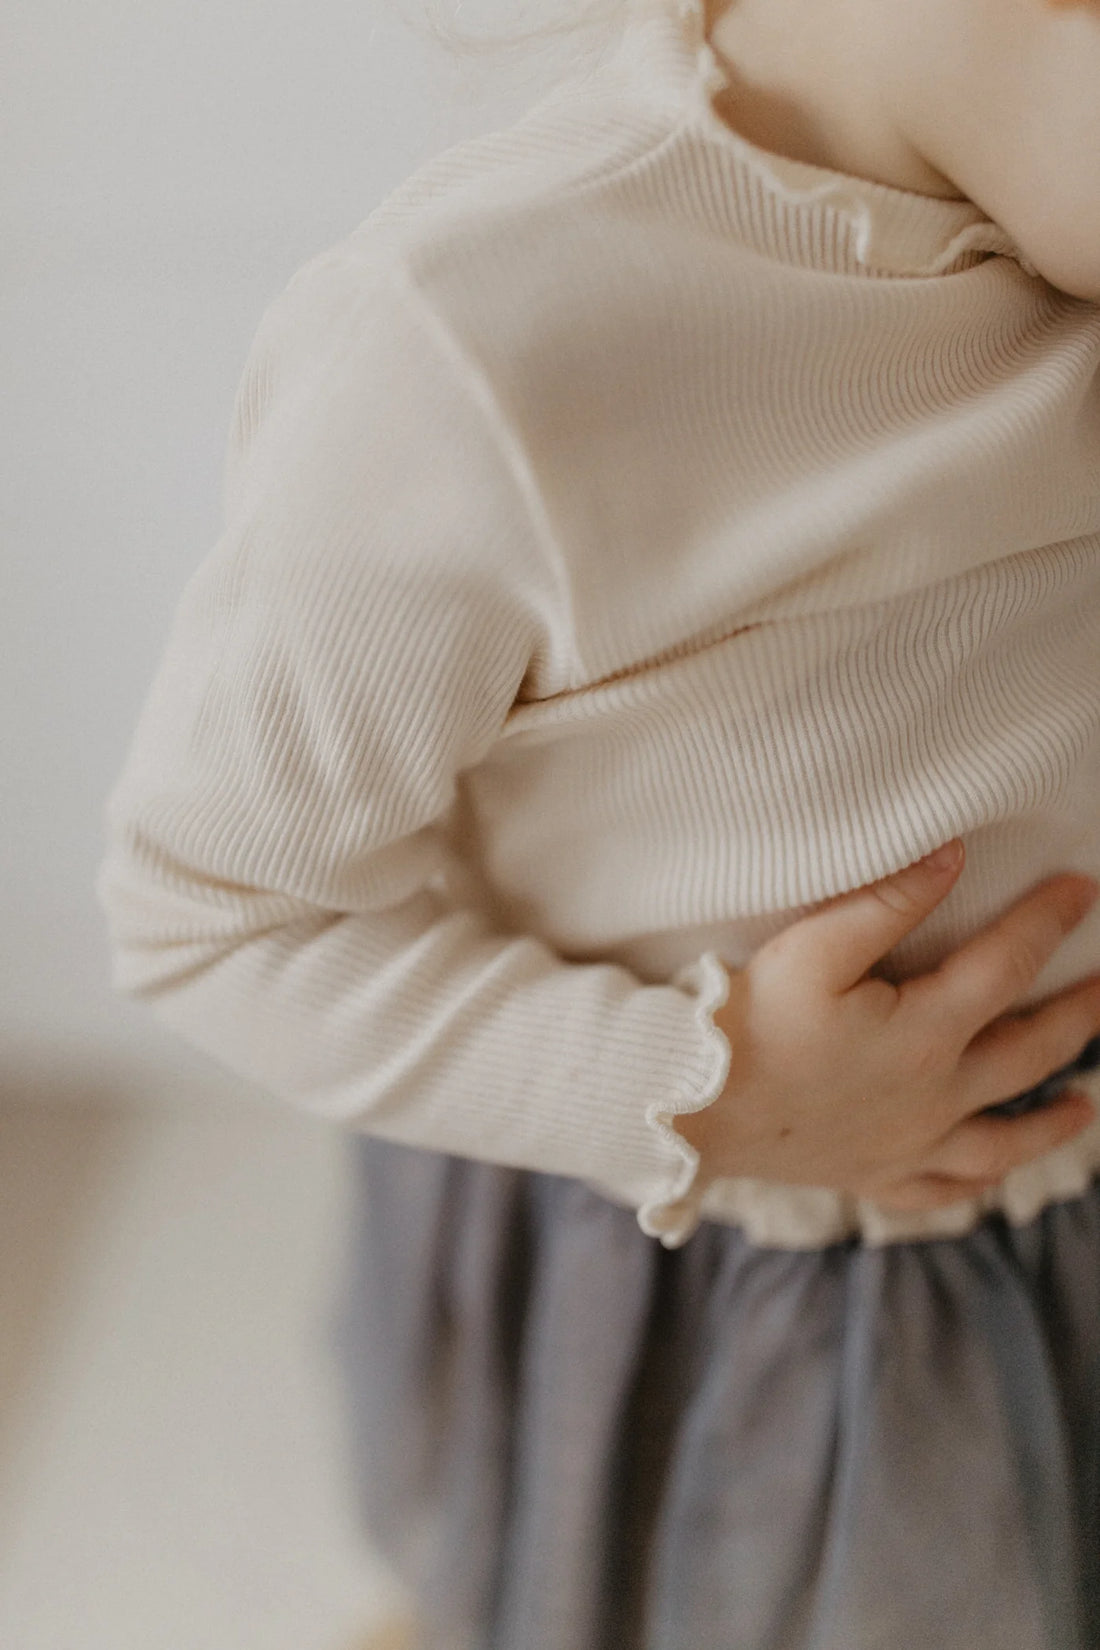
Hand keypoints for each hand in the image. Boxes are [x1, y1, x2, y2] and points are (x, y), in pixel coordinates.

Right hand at [675, 842, 1099, 1210]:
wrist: (693, 1105)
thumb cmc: (748, 1021)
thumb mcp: (814, 947)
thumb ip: (888, 900)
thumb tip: (953, 857)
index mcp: (924, 1034)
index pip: (1007, 966)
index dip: (1048, 921)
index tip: (1083, 889)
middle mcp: (933, 1097)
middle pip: (1028, 1052)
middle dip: (1078, 1015)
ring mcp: (907, 1145)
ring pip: (1004, 1140)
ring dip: (1052, 1122)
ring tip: (1084, 1104)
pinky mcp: (873, 1174)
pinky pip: (943, 1190)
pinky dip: (977, 1183)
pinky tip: (993, 1175)